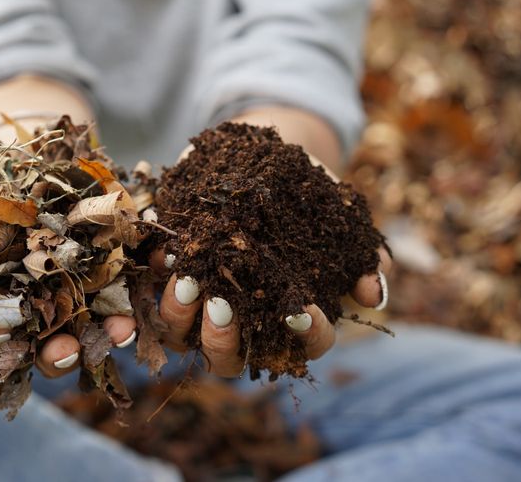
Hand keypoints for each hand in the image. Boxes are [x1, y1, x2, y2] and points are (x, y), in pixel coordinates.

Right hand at [0, 74, 135, 377]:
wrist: (20, 149)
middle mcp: (32, 312)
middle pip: (42, 349)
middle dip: (52, 355)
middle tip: (60, 350)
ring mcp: (72, 296)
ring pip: (87, 333)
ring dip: (102, 339)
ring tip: (116, 333)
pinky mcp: (107, 274)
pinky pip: (120, 300)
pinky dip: (128, 309)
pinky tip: (132, 313)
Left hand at [154, 106, 390, 377]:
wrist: (262, 162)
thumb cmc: (309, 197)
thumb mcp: (339, 218)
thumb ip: (362, 255)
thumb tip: (370, 294)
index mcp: (291, 318)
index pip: (308, 345)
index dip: (307, 336)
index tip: (300, 309)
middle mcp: (243, 325)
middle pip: (230, 359)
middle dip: (224, 340)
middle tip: (223, 307)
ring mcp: (200, 309)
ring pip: (183, 338)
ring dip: (181, 316)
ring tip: (186, 281)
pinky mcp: (170, 282)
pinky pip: (150, 296)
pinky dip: (151, 279)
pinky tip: (160, 253)